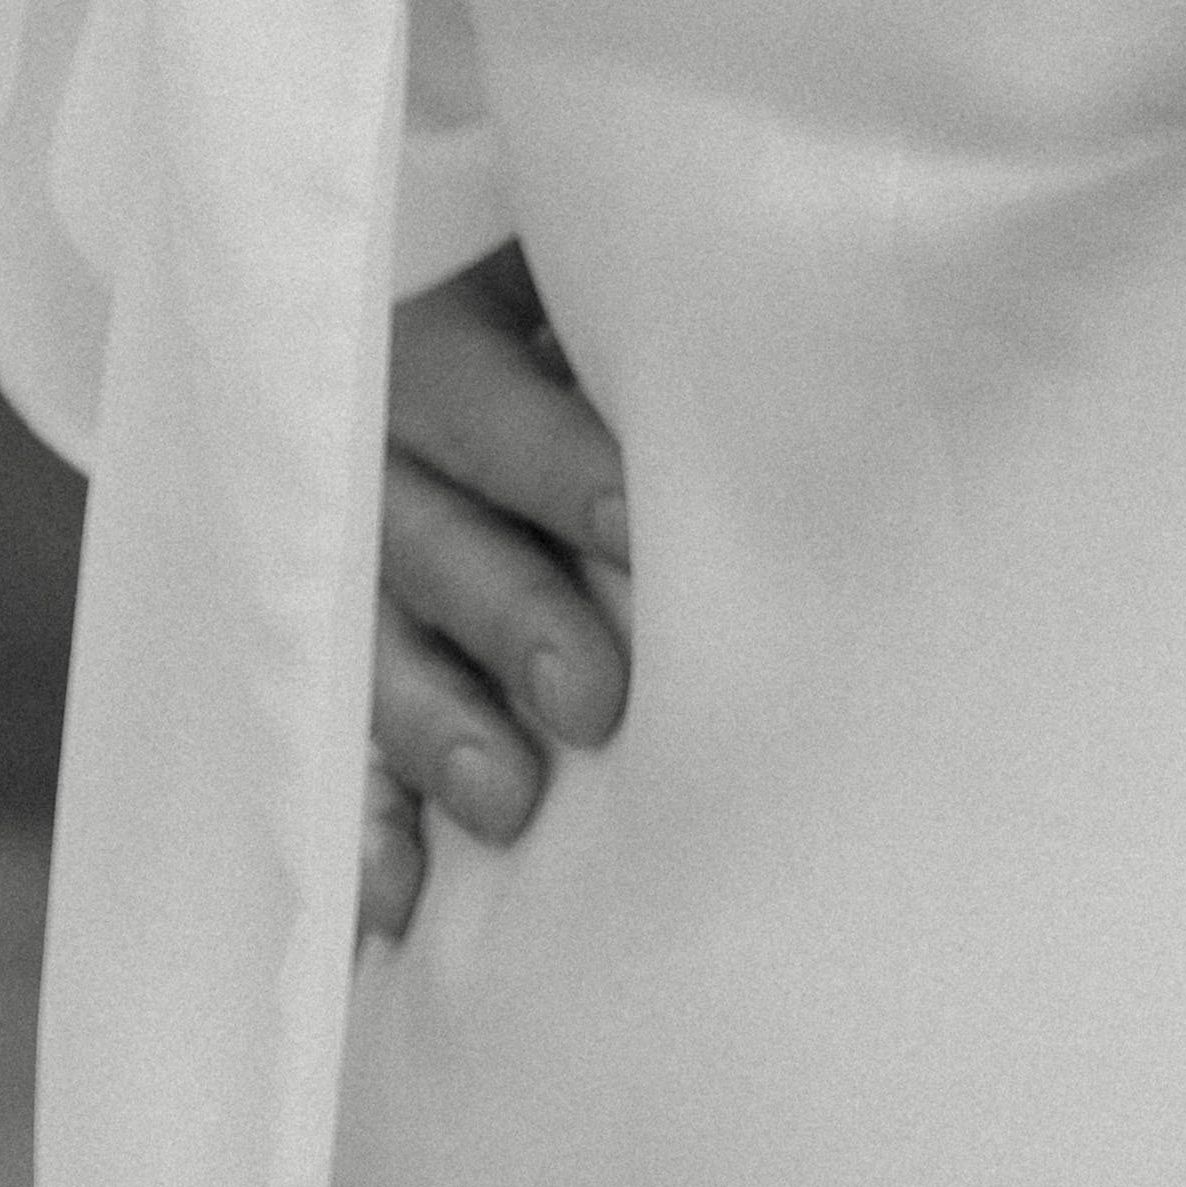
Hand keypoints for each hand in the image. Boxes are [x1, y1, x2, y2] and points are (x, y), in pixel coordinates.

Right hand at [358, 246, 634, 949]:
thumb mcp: (634, 291)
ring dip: (437, 724)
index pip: (493, 400)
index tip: (641, 532)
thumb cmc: (649, 311)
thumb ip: (686, 328)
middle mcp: (394, 435)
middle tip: (595, 701)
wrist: (555, 331)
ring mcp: (366, 544)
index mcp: (457, 323)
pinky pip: (342, 731)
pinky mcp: (359, 639)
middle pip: (431, 527)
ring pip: (382, 635)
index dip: (563, 467)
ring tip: (508, 803)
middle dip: (512, 615)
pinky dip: (370, 818)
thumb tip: (843, 348)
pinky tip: (400, 895)